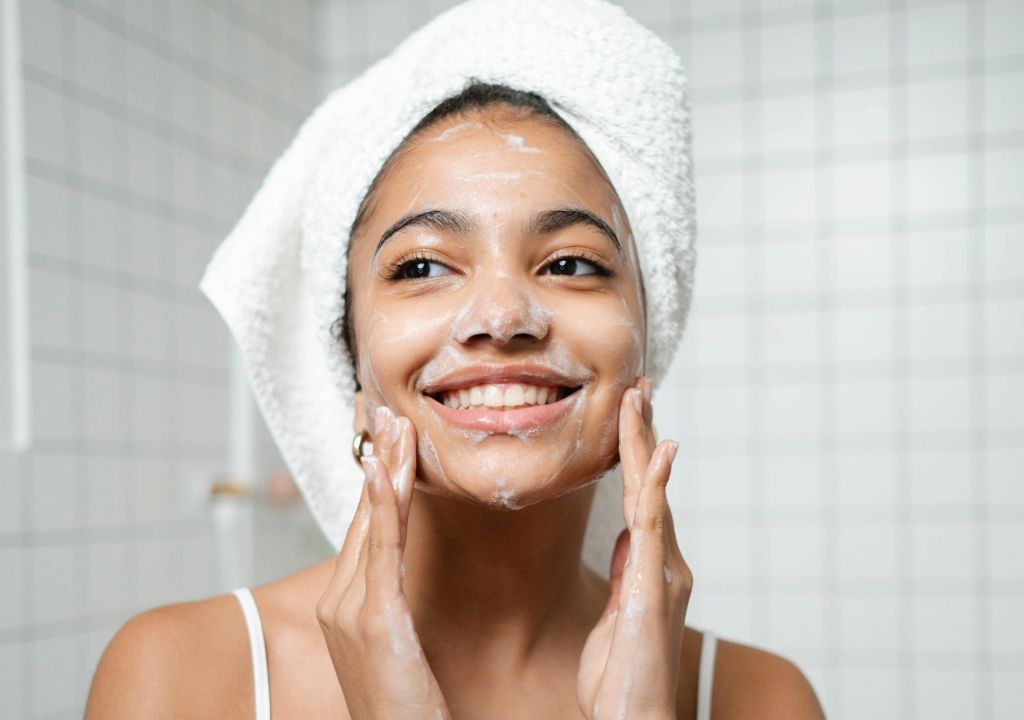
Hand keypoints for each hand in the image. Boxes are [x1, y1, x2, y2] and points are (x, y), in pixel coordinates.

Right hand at [316, 406, 451, 719]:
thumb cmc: (404, 706)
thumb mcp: (393, 648)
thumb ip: (390, 606)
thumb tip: (400, 575)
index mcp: (342, 604)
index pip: (364, 526)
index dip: (375, 478)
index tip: (384, 438)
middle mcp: (337, 600)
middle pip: (364, 514)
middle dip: (377, 459)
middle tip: (387, 411)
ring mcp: (350, 608)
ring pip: (372, 520)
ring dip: (385, 467)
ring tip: (396, 423)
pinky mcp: (372, 618)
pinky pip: (381, 548)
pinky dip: (383, 502)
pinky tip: (384, 467)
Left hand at [577, 377, 691, 719]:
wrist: (635, 718)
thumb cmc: (624, 676)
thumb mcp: (619, 614)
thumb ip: (630, 570)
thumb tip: (630, 533)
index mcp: (651, 565)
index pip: (642, 496)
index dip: (637, 454)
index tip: (632, 414)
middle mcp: (664, 561)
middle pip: (650, 484)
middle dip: (644, 434)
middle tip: (640, 387)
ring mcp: (663, 571)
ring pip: (651, 493)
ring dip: (645, 443)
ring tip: (639, 399)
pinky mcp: (654, 585)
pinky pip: (653, 524)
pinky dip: (656, 484)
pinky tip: (658, 451)